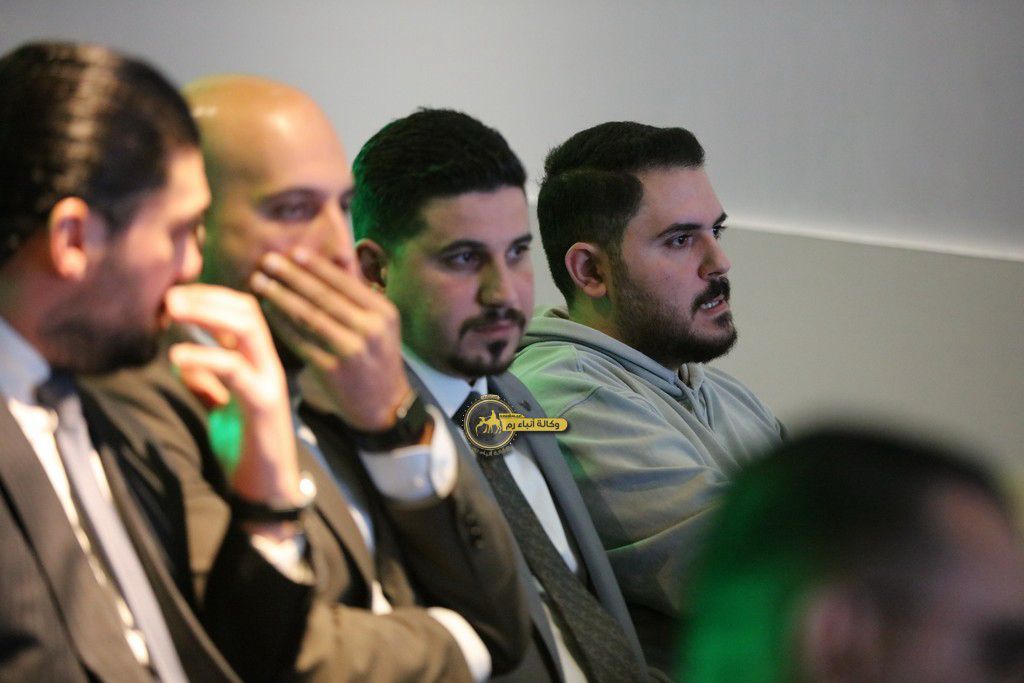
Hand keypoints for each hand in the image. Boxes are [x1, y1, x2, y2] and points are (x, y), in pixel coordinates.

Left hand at [164, 284, 302, 506]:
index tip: (175, 296)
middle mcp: (267, 365)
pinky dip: (205, 357)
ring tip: (173, 311)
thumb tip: (182, 365)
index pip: (241, 313)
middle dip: (208, 297)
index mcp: (257, 364)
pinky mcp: (263, 403)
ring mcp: (269, 381)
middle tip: (170, 297)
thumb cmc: (245, 450)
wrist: (266, 490)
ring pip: (248, 328)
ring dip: (208, 312)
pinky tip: (178, 356)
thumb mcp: (220, 410)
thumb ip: (207, 385)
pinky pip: (235, 369)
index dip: (210, 297)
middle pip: (247, 311)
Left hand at [249, 246, 412, 432]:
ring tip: (260, 281)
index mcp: (383, 312)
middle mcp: (370, 329)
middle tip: (267, 260)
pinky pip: (300, 342)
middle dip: (291, 276)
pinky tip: (267, 311)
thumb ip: (358, 295)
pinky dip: (282, 325)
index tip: (292, 252)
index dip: (315, 266)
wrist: (385, 405)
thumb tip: (334, 260)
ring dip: (280, 296)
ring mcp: (350, 351)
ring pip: (308, 317)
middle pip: (322, 297)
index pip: (344, 282)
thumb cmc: (377, 358)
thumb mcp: (381, 324)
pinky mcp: (332, 371)